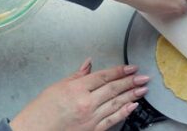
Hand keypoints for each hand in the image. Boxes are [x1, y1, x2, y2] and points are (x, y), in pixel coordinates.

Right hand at [10, 58, 148, 130]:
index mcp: (77, 89)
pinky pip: (112, 120)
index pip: (104, 77)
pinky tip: (133, 106)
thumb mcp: (58, 86)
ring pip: (116, 103)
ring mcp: (90, 118)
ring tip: (143, 89)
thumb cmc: (42, 110)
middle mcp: (86, 102)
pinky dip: (124, 112)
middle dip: (131, 82)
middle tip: (144, 77)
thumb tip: (89, 63)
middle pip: (113, 89)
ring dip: (132, 95)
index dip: (120, 71)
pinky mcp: (92, 130)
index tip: (132, 68)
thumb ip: (77, 75)